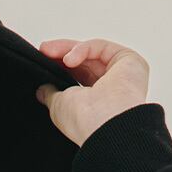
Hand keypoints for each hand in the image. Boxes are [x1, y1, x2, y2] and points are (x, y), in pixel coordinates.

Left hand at [34, 39, 149, 146]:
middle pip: (85, 62)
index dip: (61, 67)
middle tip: (44, 50)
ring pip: (92, 52)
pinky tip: (68, 59)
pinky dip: (82, 49)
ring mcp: (122, 72)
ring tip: (49, 52)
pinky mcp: (129, 60)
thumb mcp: (59, 106)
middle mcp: (111, 87)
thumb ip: (52, 94)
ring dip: (68, 49)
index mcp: (97, 101)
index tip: (42, 60)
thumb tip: (42, 90)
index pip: (79, 76)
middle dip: (62, 54)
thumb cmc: (86, 121)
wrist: (104, 124)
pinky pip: (100, 47)